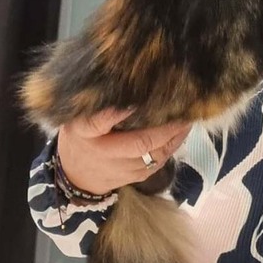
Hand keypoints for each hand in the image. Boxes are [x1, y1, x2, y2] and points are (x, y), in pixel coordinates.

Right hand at [56, 109, 191, 196]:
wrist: (74, 177)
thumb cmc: (79, 137)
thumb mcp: (77, 118)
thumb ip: (97, 107)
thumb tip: (125, 85)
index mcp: (85, 133)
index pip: (97, 122)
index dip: (117, 112)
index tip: (134, 100)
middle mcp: (104, 153)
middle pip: (140, 142)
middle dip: (166, 127)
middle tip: (183, 109)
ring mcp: (121, 169)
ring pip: (154, 154)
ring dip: (174, 137)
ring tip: (187, 118)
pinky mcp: (135, 177)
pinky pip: (158, 163)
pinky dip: (172, 147)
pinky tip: (180, 133)